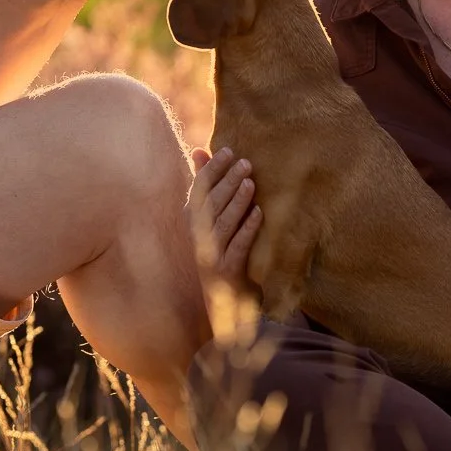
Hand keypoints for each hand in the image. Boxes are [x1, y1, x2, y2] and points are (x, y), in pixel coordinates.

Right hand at [187, 147, 261, 300]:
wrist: (226, 300)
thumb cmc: (220, 249)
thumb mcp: (209, 218)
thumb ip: (205, 185)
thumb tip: (199, 150)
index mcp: (191, 221)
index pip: (199, 190)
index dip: (212, 169)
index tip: (229, 151)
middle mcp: (197, 237)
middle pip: (211, 204)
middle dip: (228, 182)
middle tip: (246, 163)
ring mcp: (210, 255)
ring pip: (222, 224)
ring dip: (237, 202)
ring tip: (251, 183)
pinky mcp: (226, 272)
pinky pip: (237, 247)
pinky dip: (247, 229)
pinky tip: (259, 214)